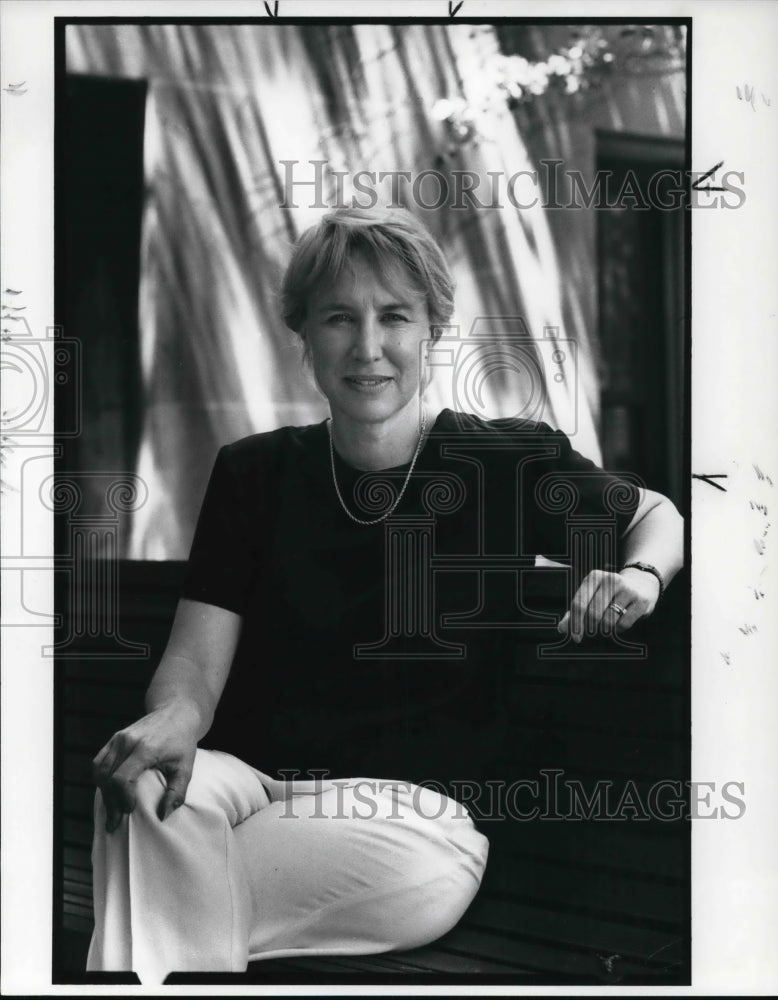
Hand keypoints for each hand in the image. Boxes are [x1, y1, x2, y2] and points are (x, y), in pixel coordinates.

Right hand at [92, 700, 199, 832]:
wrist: (177, 712)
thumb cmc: (183, 741)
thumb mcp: (186, 767)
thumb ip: (176, 792)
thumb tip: (163, 816)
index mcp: (145, 748)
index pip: (121, 778)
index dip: (121, 798)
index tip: (130, 810)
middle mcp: (127, 741)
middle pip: (108, 777)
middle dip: (110, 802)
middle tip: (115, 822)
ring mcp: (118, 738)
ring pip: (100, 771)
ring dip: (103, 793)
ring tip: (112, 810)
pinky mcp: (115, 738)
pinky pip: (99, 762)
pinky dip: (101, 779)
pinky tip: (109, 792)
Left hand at [557, 567, 659, 642]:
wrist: (642, 583)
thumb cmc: (610, 593)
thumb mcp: (592, 596)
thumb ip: (575, 612)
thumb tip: (562, 629)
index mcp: (594, 577)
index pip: (579, 603)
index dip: (575, 623)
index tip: (575, 637)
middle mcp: (610, 580)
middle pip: (593, 613)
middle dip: (590, 628)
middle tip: (593, 632)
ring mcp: (627, 589)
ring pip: (608, 620)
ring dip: (605, 629)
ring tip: (607, 625)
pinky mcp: (640, 600)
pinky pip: (624, 624)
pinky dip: (618, 629)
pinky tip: (619, 623)